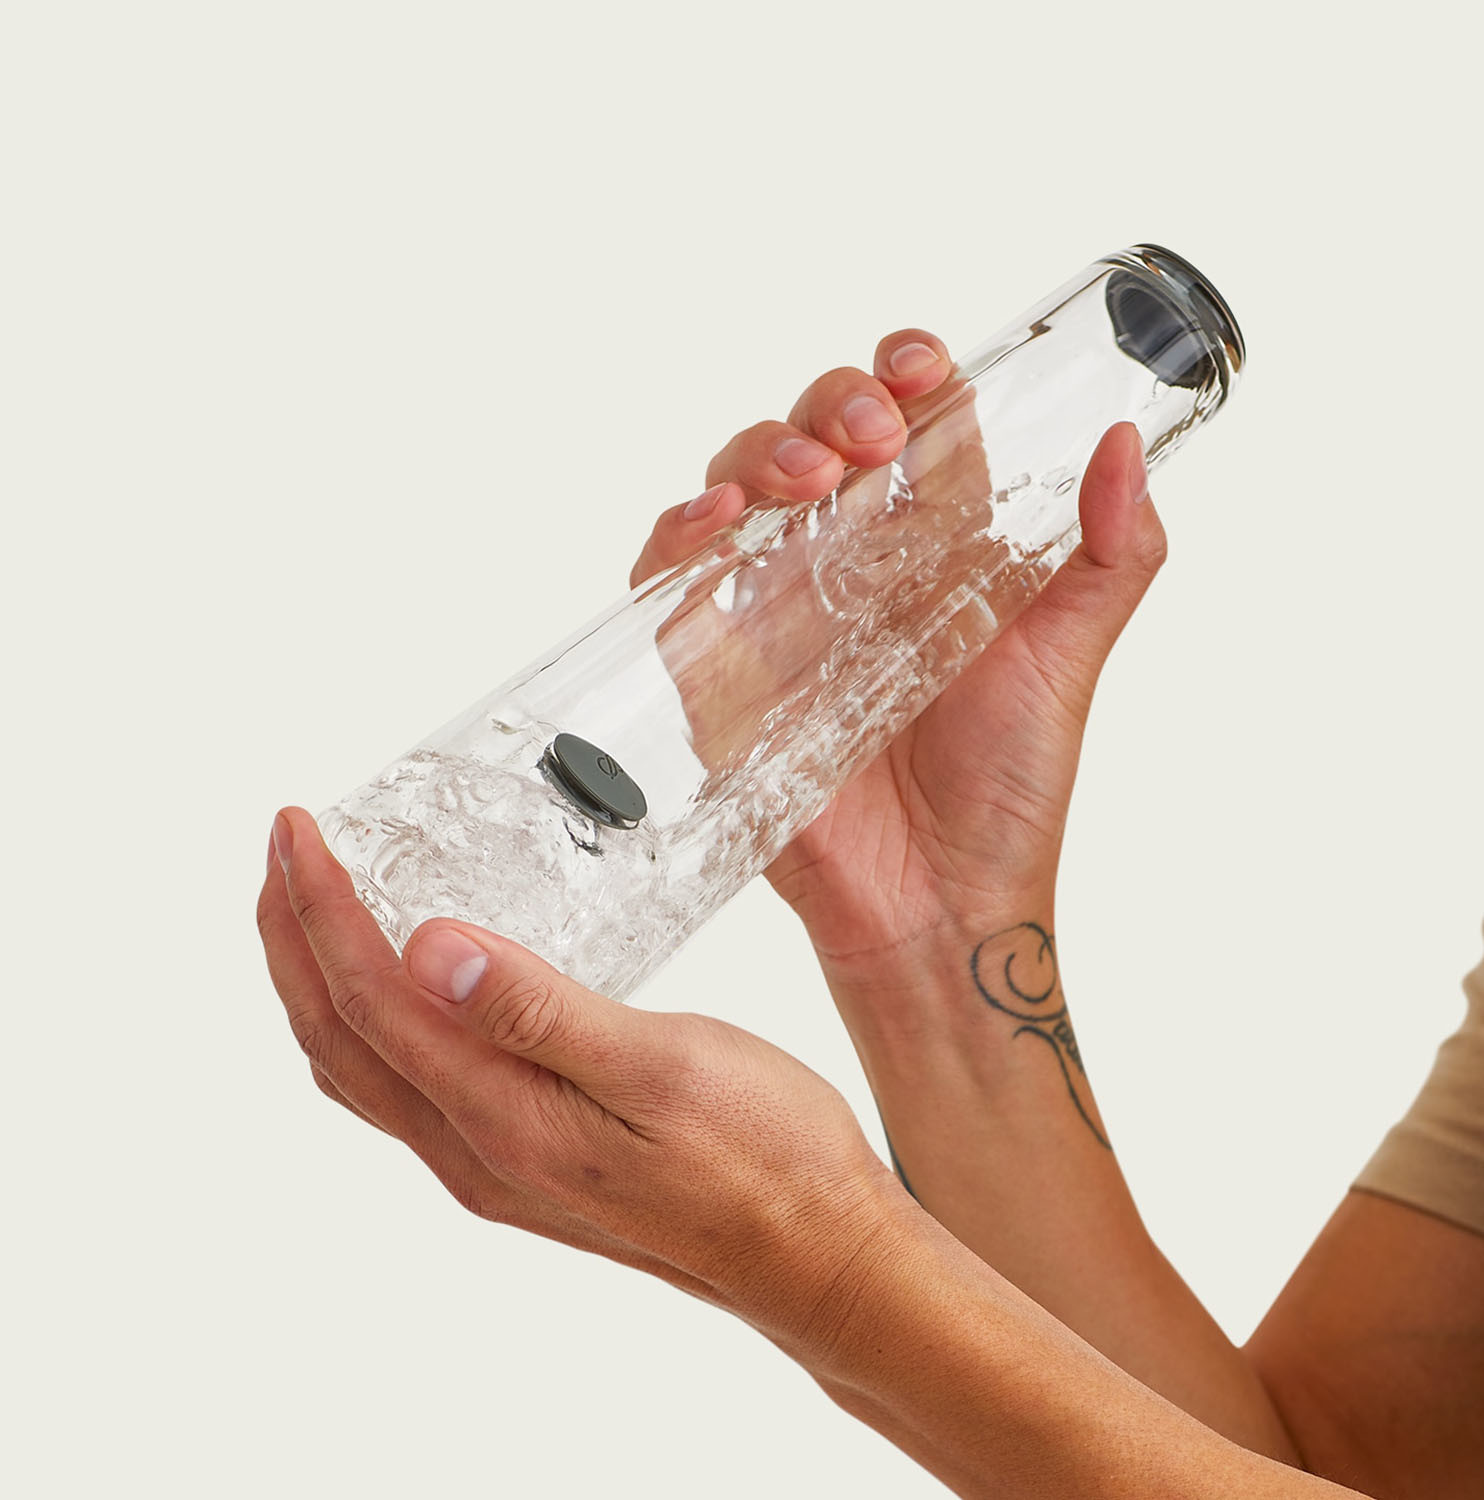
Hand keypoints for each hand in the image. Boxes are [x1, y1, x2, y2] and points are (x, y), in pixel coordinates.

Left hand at [256, 807, 899, 1348]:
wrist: (818, 1256)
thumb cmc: (764, 1159)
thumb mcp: (660, 1066)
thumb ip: (537, 1011)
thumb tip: (425, 948)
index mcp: (502, 1122)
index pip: (369, 1002)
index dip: (318, 911)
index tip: (300, 828)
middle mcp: (477, 1154)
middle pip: (340, 1039)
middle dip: (293, 940)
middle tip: (291, 848)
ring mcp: (498, 1166)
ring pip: (369, 1067)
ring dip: (325, 981)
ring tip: (323, 902)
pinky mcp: (530, 1161)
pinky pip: (414, 1084)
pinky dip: (379, 1018)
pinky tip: (414, 982)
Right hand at [630, 331, 1165, 980]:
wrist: (939, 902)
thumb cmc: (1005, 789)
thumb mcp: (1069, 660)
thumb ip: (1113, 557)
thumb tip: (1129, 444)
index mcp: (928, 550)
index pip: (901, 426)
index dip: (902, 377)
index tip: (923, 372)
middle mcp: (845, 568)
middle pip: (811, 438)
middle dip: (829, 406)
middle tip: (868, 441)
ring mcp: (775, 614)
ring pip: (737, 489)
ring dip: (758, 455)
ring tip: (808, 479)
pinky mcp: (718, 670)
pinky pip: (671, 581)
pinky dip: (678, 535)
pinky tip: (716, 522)